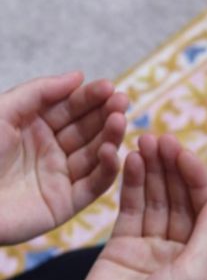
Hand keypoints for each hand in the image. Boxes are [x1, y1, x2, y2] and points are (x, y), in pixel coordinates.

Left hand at [0, 71, 127, 244]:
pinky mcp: (65, 204)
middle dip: (106, 114)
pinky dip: (107, 170)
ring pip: (95, 155)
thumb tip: (78, 76)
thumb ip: (40, 91)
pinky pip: (93, 186)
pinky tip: (112, 152)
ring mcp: (58, 177)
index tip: (109, 87)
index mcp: (34, 126)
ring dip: (110, 137)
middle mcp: (49, 150)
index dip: (90, 97)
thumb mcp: (2, 111)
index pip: (70, 107)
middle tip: (122, 102)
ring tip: (119, 121)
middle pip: (87, 129)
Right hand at [77, 134, 206, 279]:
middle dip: (172, 167)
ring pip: (156, 199)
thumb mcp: (193, 275)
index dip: (195, 176)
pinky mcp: (122, 246)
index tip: (181, 152)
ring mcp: (152, 247)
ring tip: (142, 141)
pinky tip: (131, 161)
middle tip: (158, 138)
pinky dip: (132, 185)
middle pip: (181, 198)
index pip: (206, 207)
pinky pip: (131, 209)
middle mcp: (182, 251)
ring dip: (152, 170)